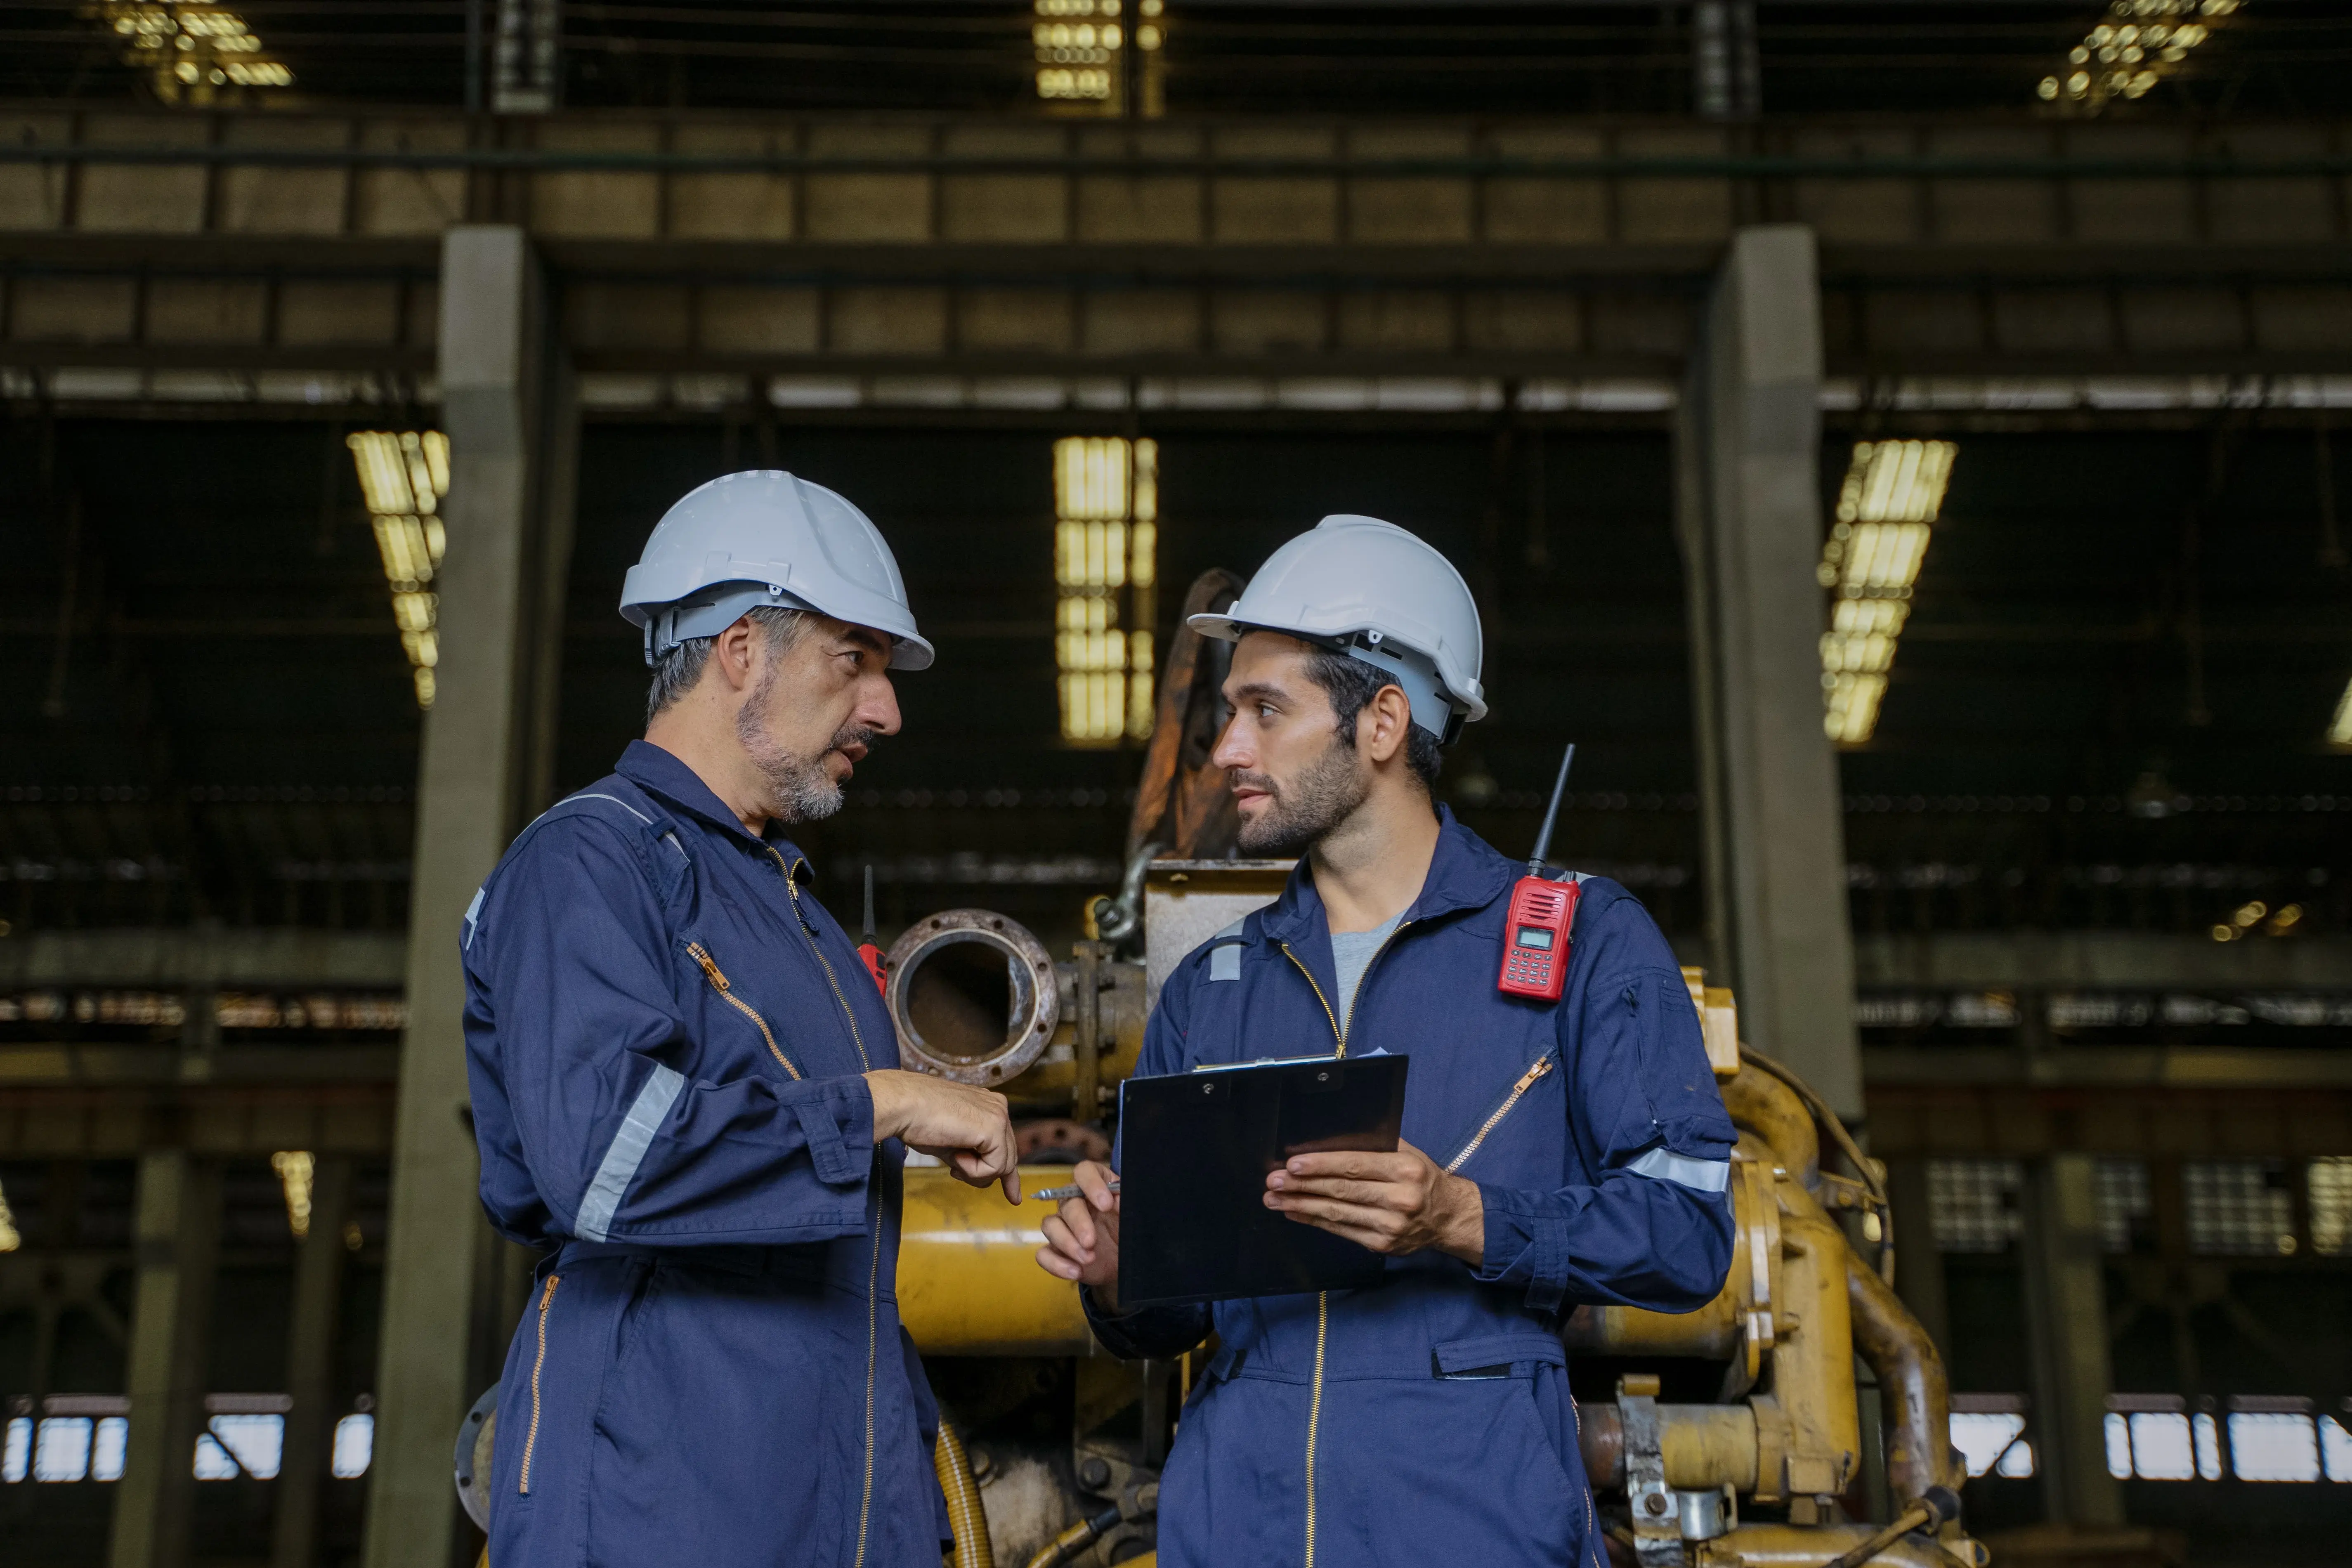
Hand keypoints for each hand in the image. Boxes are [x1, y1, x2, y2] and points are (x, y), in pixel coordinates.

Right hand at [863, 1070, 1019, 1201]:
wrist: (903, 1106)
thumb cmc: (918, 1121)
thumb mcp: (951, 1144)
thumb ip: (971, 1155)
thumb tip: (984, 1177)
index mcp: (988, 1106)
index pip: (1005, 1145)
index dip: (1008, 1174)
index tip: (1014, 1198)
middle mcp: (998, 1107)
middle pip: (1006, 1157)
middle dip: (983, 1174)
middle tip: (954, 1170)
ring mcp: (999, 1116)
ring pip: (1002, 1166)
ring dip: (973, 1172)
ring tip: (951, 1159)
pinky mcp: (995, 1127)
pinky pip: (995, 1167)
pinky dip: (973, 1171)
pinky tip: (955, 1156)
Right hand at [1034, 1159, 1121, 1309]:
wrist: (1124, 1262)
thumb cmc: (1128, 1231)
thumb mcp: (1134, 1217)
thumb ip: (1127, 1205)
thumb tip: (1117, 1200)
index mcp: (1095, 1186)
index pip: (1084, 1172)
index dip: (1091, 1183)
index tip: (1106, 1203)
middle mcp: (1075, 1202)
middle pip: (1067, 1202)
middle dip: (1078, 1222)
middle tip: (1091, 1241)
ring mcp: (1063, 1226)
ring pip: (1050, 1225)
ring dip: (1067, 1243)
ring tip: (1088, 1258)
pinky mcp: (1056, 1250)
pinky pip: (1044, 1253)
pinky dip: (1056, 1264)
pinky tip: (1076, 1271)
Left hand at [1264, 1140, 1484, 1264]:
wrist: (1447, 1216)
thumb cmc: (1420, 1177)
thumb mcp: (1407, 1153)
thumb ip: (1375, 1145)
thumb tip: (1327, 1139)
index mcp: (1405, 1168)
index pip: (1355, 1165)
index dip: (1321, 1165)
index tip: (1293, 1164)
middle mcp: (1400, 1198)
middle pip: (1341, 1190)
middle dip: (1302, 1186)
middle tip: (1273, 1182)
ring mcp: (1391, 1225)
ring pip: (1337, 1213)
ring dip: (1301, 1206)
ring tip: (1273, 1199)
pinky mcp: (1382, 1245)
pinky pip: (1341, 1231)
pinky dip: (1315, 1221)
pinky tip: (1295, 1213)